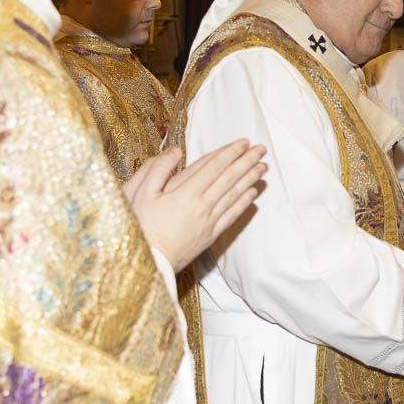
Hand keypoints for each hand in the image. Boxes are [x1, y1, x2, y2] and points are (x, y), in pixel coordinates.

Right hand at [124, 141, 266, 272]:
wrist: (147, 261)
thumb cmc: (140, 226)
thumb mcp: (140, 194)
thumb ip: (157, 169)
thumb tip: (176, 150)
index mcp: (185, 192)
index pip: (214, 166)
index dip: (230, 153)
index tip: (244, 142)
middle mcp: (202, 205)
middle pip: (229, 178)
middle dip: (247, 161)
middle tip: (261, 148)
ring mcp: (209, 221)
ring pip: (234, 195)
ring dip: (250, 178)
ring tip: (263, 167)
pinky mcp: (211, 235)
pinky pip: (232, 215)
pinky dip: (244, 202)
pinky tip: (253, 193)